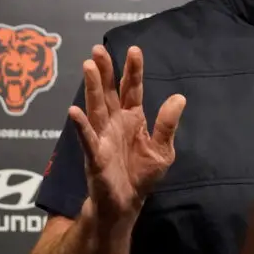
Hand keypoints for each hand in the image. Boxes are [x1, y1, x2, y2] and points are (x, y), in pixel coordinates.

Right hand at [68, 45, 185, 223]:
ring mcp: (102, 137)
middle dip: (104, 71)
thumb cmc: (141, 175)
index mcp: (132, 119)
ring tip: (88, 66)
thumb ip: (167, 124)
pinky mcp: (95, 155)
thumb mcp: (162, 150)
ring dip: (91, 88)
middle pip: (108, 92)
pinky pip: (87, 138)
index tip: (134, 50)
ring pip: (96, 108)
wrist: (126, 204)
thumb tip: (179, 97)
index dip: (133, 71)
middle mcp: (114, 123)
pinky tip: (74, 112)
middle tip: (98, 49)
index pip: (132, 90)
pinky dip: (81, 125)